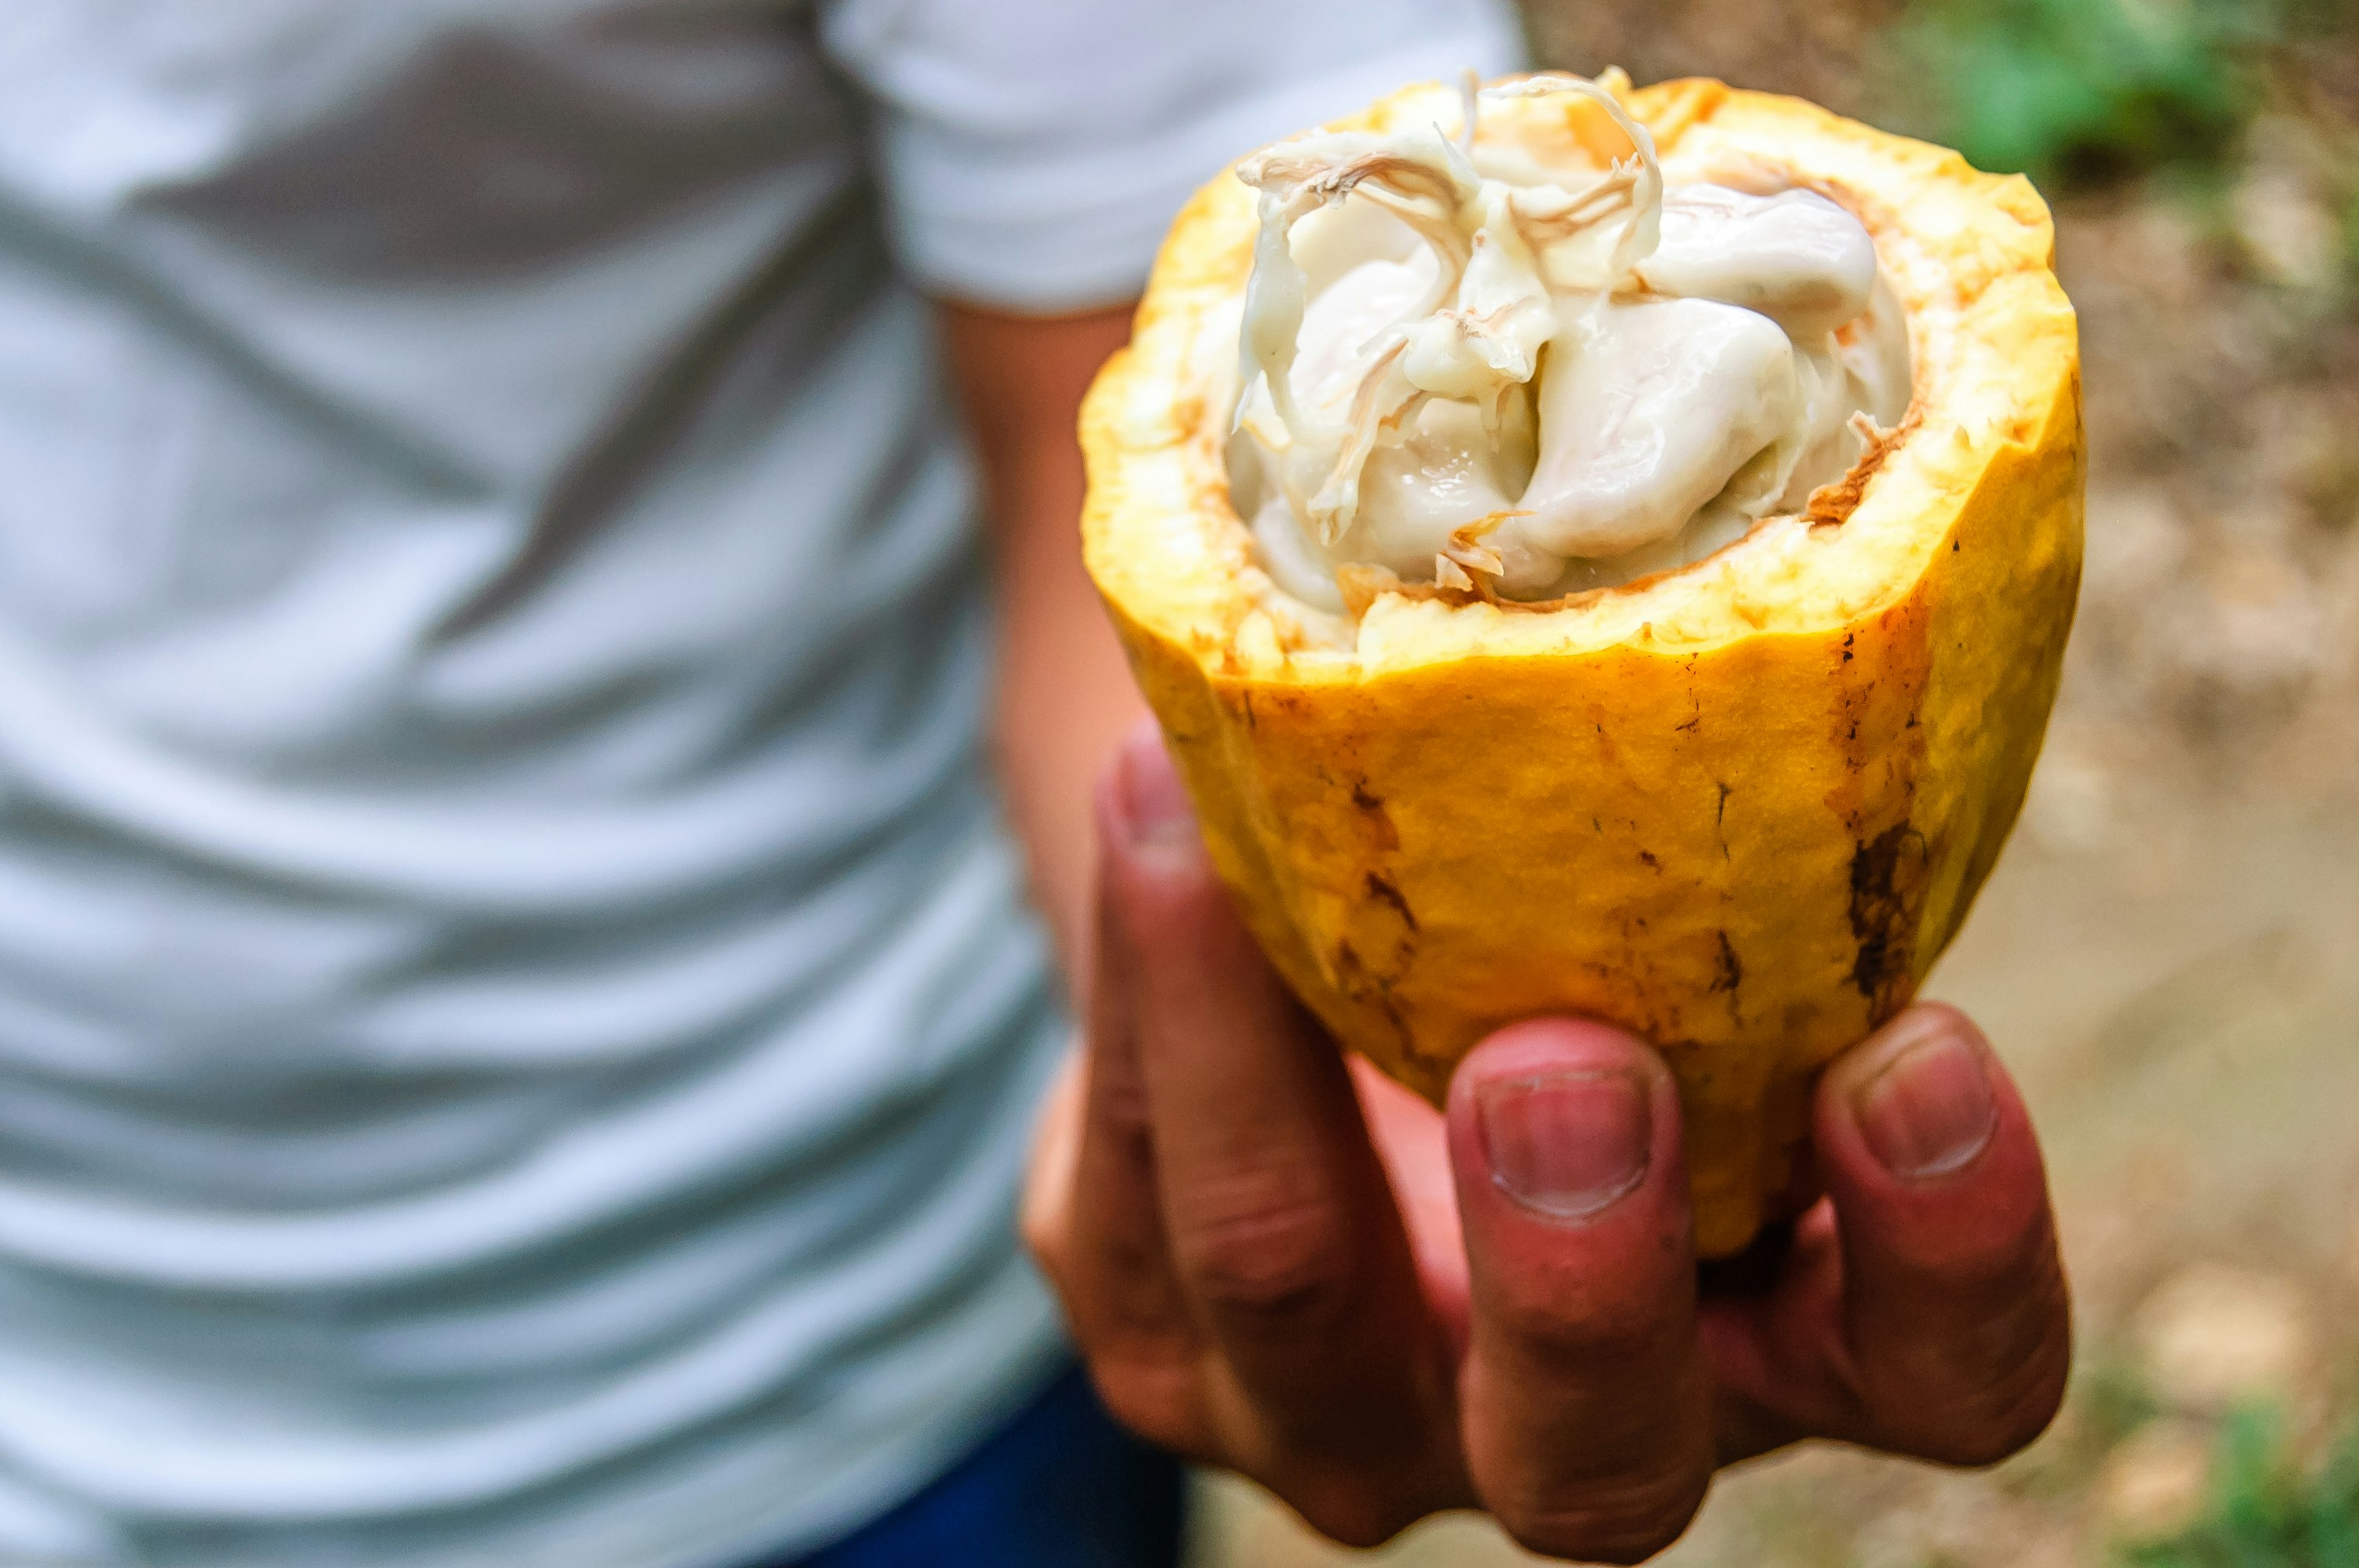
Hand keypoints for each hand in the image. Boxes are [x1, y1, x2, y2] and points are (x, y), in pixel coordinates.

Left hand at [1021, 722, 2070, 1560]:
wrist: (1328, 973)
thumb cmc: (1577, 915)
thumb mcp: (1684, 893)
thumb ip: (1732, 827)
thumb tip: (1736, 480)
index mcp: (1778, 1333)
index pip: (1940, 1377)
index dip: (1952, 1258)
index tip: (1917, 1050)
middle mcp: (1572, 1422)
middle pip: (1601, 1462)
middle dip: (1579, 1271)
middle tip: (1563, 1059)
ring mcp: (1344, 1414)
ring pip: (1289, 1313)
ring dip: (1253, 1077)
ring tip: (1206, 837)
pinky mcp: (1166, 1345)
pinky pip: (1125, 1206)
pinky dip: (1137, 997)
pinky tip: (1147, 805)